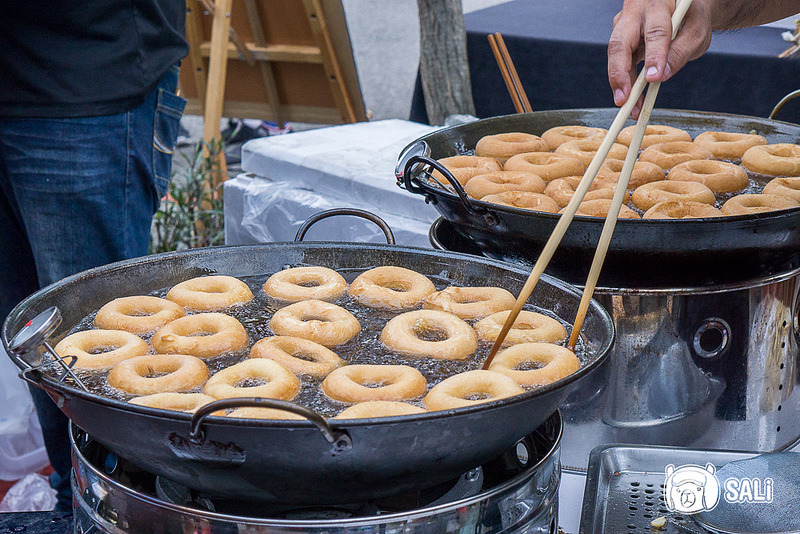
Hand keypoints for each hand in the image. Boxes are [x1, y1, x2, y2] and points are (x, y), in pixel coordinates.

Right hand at [608, 0, 713, 114]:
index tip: (653, 78)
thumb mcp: (696, 33)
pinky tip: (631, 100)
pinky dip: (624, 83)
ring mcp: (624, 25)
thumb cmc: (689, 17)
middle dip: (620, 74)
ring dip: (621, 84)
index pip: (655, 31)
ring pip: (616, 56)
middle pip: (620, 43)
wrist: (682, 9)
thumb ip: (681, 52)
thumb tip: (662, 75)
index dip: (654, 56)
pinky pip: (619, 63)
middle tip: (623, 98)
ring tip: (631, 107)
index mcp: (659, 3)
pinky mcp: (621, 39)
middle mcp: (636, 12)